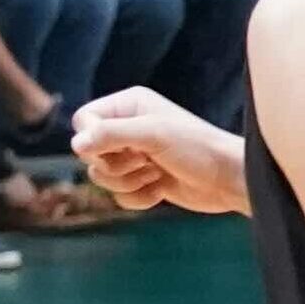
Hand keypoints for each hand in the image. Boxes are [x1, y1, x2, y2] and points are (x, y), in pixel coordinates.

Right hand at [69, 85, 234, 212]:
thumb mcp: (153, 135)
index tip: (119, 146)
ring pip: (101, 177)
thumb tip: (75, 144)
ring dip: (128, 183)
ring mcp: (134, 155)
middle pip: (88, 153)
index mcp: (129, 105)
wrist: (228, 179)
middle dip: (115, 165)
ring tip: (156, 173)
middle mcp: (128, 127)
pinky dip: (137, 198)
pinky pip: (118, 196)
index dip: (93, 139)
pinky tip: (161, 190)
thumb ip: (111, 135)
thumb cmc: (197, 148)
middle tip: (146, 159)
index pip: (84, 120)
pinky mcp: (141, 181)